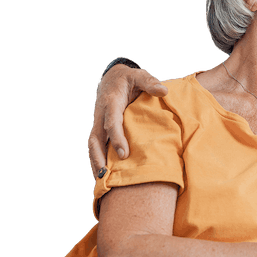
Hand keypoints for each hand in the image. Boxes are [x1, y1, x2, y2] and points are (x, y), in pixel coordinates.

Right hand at [88, 64, 167, 178]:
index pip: (112, 122)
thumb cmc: (129, 79)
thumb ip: (150, 83)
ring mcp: (98, 122)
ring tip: (102, 180)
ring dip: (95, 161)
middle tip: (105, 174)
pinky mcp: (100, 128)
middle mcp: (101, 114)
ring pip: (93, 144)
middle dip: (98, 156)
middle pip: (95, 138)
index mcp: (111, 102)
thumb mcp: (140, 76)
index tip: (124, 154)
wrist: (112, 77)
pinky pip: (96, 145)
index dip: (116, 138)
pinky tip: (104, 174)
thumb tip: (163, 91)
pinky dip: (98, 159)